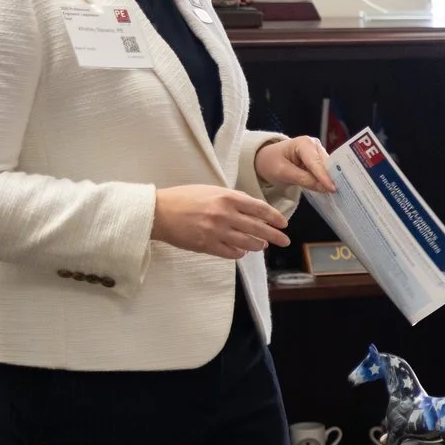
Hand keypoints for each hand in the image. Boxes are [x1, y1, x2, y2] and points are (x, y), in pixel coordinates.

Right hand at [153, 184, 289, 257]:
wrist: (159, 212)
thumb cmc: (184, 198)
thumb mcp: (211, 190)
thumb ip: (233, 199)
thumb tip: (253, 209)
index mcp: (227, 197)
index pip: (259, 208)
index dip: (274, 217)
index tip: (283, 223)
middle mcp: (225, 215)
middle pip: (258, 228)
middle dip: (275, 236)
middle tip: (284, 240)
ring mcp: (217, 232)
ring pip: (248, 243)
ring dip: (258, 245)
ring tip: (262, 245)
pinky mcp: (208, 245)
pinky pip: (232, 253)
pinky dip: (240, 253)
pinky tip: (242, 251)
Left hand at [256, 135, 336, 192]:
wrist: (265, 159)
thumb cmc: (270, 163)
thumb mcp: (283, 172)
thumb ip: (303, 179)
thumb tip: (323, 188)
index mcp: (304, 143)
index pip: (316, 162)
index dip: (324, 176)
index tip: (333, 189)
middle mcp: (314, 145)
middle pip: (326, 164)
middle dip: (332, 178)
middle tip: (339, 192)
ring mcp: (317, 152)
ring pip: (328, 168)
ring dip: (331, 180)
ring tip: (337, 192)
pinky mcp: (318, 160)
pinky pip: (325, 171)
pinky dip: (327, 180)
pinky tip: (331, 189)